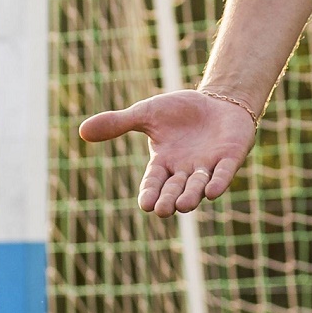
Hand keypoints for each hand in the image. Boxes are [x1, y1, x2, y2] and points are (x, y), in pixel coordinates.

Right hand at [79, 90, 255, 216]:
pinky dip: (218, 183)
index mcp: (164, 163)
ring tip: (182, 204)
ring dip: (191, 196)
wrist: (219, 102)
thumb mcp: (145, 114)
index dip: (150, 193)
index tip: (145, 205)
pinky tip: (213, 192)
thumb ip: (117, 124)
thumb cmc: (180, 111)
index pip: (154, 182)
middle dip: (169, 199)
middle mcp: (184, 171)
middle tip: (162, 210)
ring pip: (197, 187)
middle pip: (174, 190)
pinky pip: (223, 175)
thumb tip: (82, 131)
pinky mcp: (229, 159)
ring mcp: (207, 167)